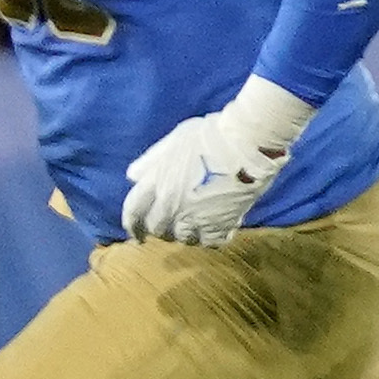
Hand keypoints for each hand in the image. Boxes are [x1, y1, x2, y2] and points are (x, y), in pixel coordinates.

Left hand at [120, 79, 312, 246]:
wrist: (246, 144)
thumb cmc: (208, 136)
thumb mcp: (171, 142)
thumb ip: (150, 162)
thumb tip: (132, 177)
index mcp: (156, 183)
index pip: (133, 212)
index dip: (132, 226)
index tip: (137, 235)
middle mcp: (170, 204)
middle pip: (157, 228)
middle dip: (160, 229)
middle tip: (170, 226)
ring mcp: (194, 217)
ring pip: (182, 238)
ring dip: (185, 234)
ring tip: (194, 226)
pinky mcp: (220, 225)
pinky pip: (209, 242)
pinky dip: (211, 238)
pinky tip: (217, 229)